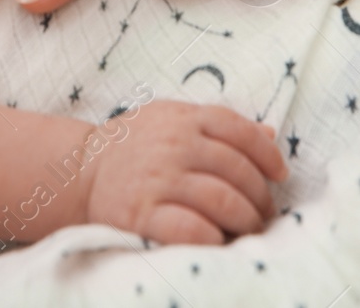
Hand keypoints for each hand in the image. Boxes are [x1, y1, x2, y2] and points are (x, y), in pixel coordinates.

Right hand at [80, 101, 286, 244]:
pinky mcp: (142, 214)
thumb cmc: (137, 146)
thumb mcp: (174, 121)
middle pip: (238, 170)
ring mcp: (158, 180)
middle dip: (260, 196)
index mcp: (184, 119)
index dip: (267, 155)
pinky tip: (219, 239)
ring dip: (246, 219)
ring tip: (249, 228)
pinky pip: (191, 229)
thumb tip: (269, 135)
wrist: (80, 171)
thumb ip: (218, 125)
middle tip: (264, 212)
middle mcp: (173, 145)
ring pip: (223, 200)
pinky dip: (214, 237)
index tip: (279, 174)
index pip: (240, 131)